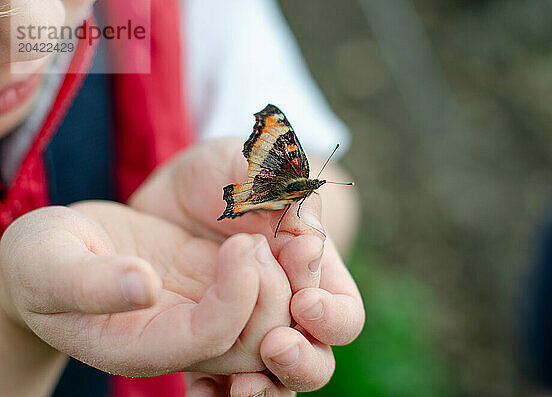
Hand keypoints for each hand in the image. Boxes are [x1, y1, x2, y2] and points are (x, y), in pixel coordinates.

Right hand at [0, 202, 291, 380]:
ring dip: (281, 283)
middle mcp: (180, 340)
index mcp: (138, 347)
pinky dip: (277, 269)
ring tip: (262, 236)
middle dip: (269, 293)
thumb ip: (89, 284)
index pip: (208, 339)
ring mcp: (201, 313)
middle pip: (254, 343)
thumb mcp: (50, 266)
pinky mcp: (213, 286)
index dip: (236, 298)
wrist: (56, 254)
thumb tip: (142, 286)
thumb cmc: (39, 262)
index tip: (240, 244)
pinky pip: (262, 292)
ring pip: (268, 323)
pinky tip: (267, 234)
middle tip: (253, 239)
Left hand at [131, 137, 364, 393]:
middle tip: (275, 345)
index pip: (342, 311)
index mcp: (310, 272)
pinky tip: (199, 392)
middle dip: (303, 360)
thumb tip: (308, 233)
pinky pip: (217, 383)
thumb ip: (278, 184)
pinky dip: (215, 395)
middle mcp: (286, 310)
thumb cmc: (220, 173)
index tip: (302, 298)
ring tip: (242, 387)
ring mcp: (247, 331)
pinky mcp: (207, 344)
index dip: (330, 313)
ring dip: (265, 390)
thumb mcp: (244, 165)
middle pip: (317, 359)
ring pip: (272, 380)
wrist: (171, 195)